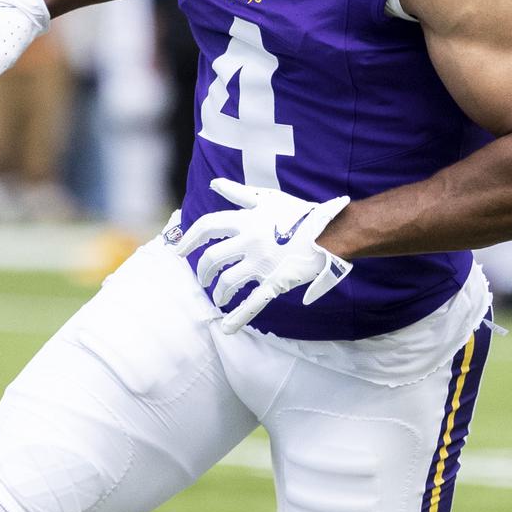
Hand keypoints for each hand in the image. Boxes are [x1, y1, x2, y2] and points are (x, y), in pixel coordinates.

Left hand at [167, 178, 354, 332]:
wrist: (331, 231)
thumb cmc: (299, 213)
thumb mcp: (268, 198)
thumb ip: (239, 193)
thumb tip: (215, 183)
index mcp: (246, 220)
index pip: (207, 227)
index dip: (189, 239)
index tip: (179, 250)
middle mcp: (249, 241)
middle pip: (212, 258)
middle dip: (203, 271)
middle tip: (202, 278)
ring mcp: (262, 263)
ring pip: (228, 281)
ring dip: (219, 292)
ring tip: (219, 297)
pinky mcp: (275, 281)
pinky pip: (253, 302)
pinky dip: (238, 317)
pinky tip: (227, 327)